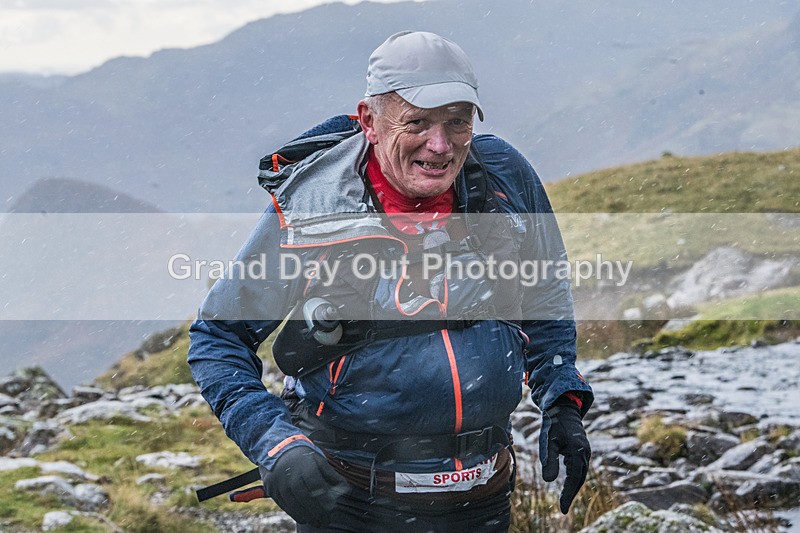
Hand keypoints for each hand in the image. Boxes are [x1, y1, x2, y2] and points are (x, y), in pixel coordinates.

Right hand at [259, 445, 348, 526]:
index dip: (325, 500)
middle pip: (305, 498)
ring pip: (294, 504)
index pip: (317, 487)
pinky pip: (284, 505)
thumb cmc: (302, 455)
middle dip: (317, 512)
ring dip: (307, 516)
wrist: (276, 448)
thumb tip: (345, 488)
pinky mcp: (272, 490)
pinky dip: (295, 513)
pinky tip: (304, 518)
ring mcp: (280, 484)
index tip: (332, 509)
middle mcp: (291, 476)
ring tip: (317, 522)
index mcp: (305, 467)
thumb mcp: (318, 459)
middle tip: (326, 521)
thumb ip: (331, 475)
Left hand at [539, 398, 590, 513]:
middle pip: (580, 477)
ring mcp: (585, 451)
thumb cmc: (553, 423)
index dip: (569, 493)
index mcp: (578, 450)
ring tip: (564, 501)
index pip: (575, 477)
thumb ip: (549, 460)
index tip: (563, 507)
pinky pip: (579, 468)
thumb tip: (549, 481)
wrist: (562, 409)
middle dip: (572, 493)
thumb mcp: (548, 441)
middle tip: (563, 508)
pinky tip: (568, 487)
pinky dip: (574, 478)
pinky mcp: (582, 451)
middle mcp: (585, 452)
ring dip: (573, 487)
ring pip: (581, 474)